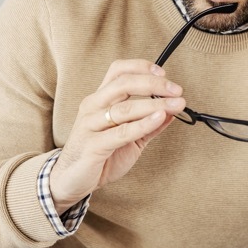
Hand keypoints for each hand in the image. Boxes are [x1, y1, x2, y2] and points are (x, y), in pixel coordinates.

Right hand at [49, 60, 184, 212]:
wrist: (71, 180)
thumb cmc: (98, 155)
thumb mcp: (128, 138)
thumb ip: (148, 125)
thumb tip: (172, 111)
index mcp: (100, 99)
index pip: (118, 71)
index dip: (141, 67)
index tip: (163, 73)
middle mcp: (93, 107)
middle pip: (123, 83)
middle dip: (153, 84)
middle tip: (176, 90)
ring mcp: (90, 125)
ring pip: (124, 107)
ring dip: (155, 104)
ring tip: (175, 104)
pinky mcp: (92, 145)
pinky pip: (121, 132)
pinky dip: (143, 123)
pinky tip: (159, 118)